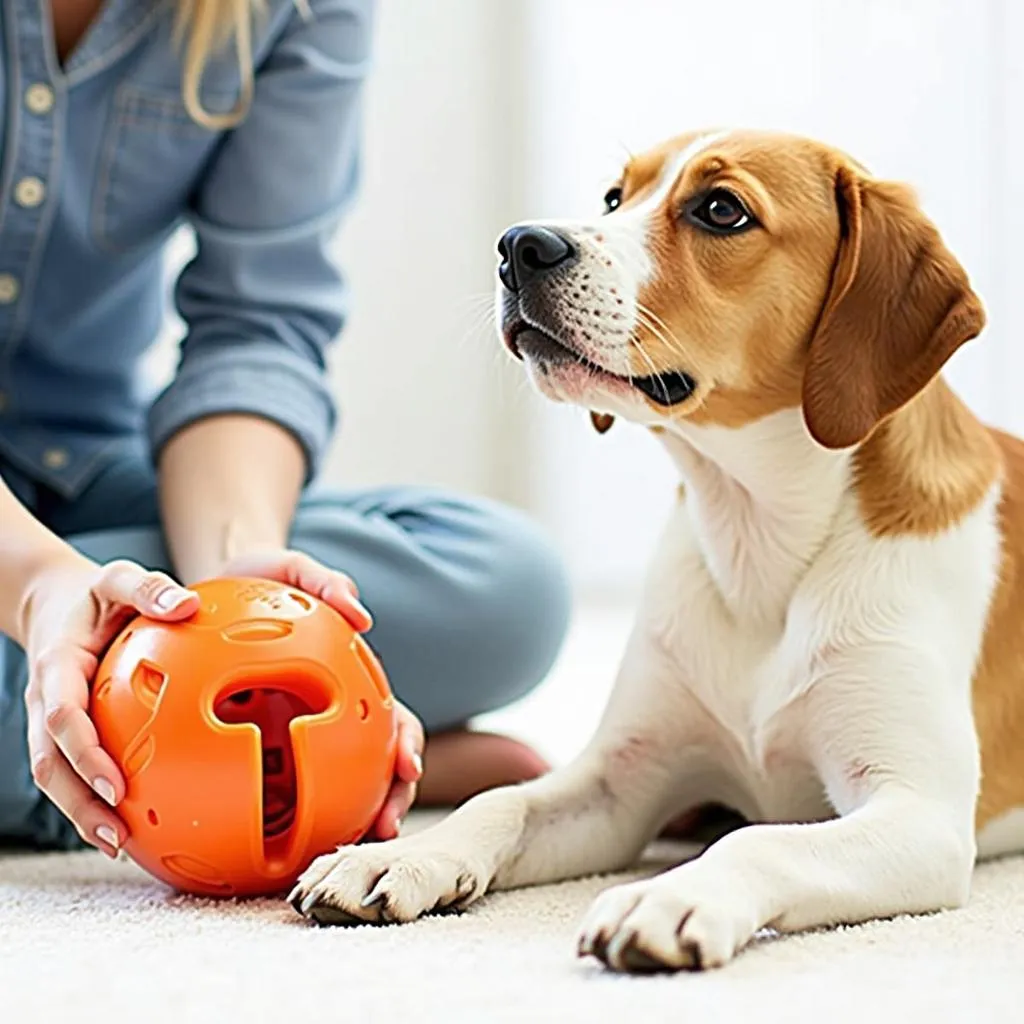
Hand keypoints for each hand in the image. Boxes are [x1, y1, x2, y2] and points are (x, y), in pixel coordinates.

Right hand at [21, 557, 198, 854]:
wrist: (57, 602)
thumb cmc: (94, 594)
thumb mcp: (118, 578)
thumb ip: (148, 588)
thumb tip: (186, 605)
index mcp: (58, 666)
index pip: (62, 718)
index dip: (85, 754)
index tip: (116, 784)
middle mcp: (46, 701)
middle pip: (50, 764)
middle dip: (79, 803)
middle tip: (117, 832)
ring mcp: (48, 722)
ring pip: (54, 778)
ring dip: (81, 814)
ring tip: (119, 843)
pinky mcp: (63, 734)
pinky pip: (70, 772)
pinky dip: (89, 801)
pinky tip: (125, 824)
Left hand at [215, 549, 424, 839]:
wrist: (210, 591)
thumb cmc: (261, 580)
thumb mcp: (292, 568)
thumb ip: (326, 582)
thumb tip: (361, 615)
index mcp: (352, 682)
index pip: (393, 721)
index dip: (407, 745)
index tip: (407, 764)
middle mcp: (333, 716)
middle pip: (375, 767)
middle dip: (388, 799)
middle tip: (383, 827)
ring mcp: (294, 733)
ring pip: (333, 787)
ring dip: (343, 819)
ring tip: (334, 850)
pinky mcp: (256, 743)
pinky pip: (270, 784)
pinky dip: (279, 812)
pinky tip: (262, 837)